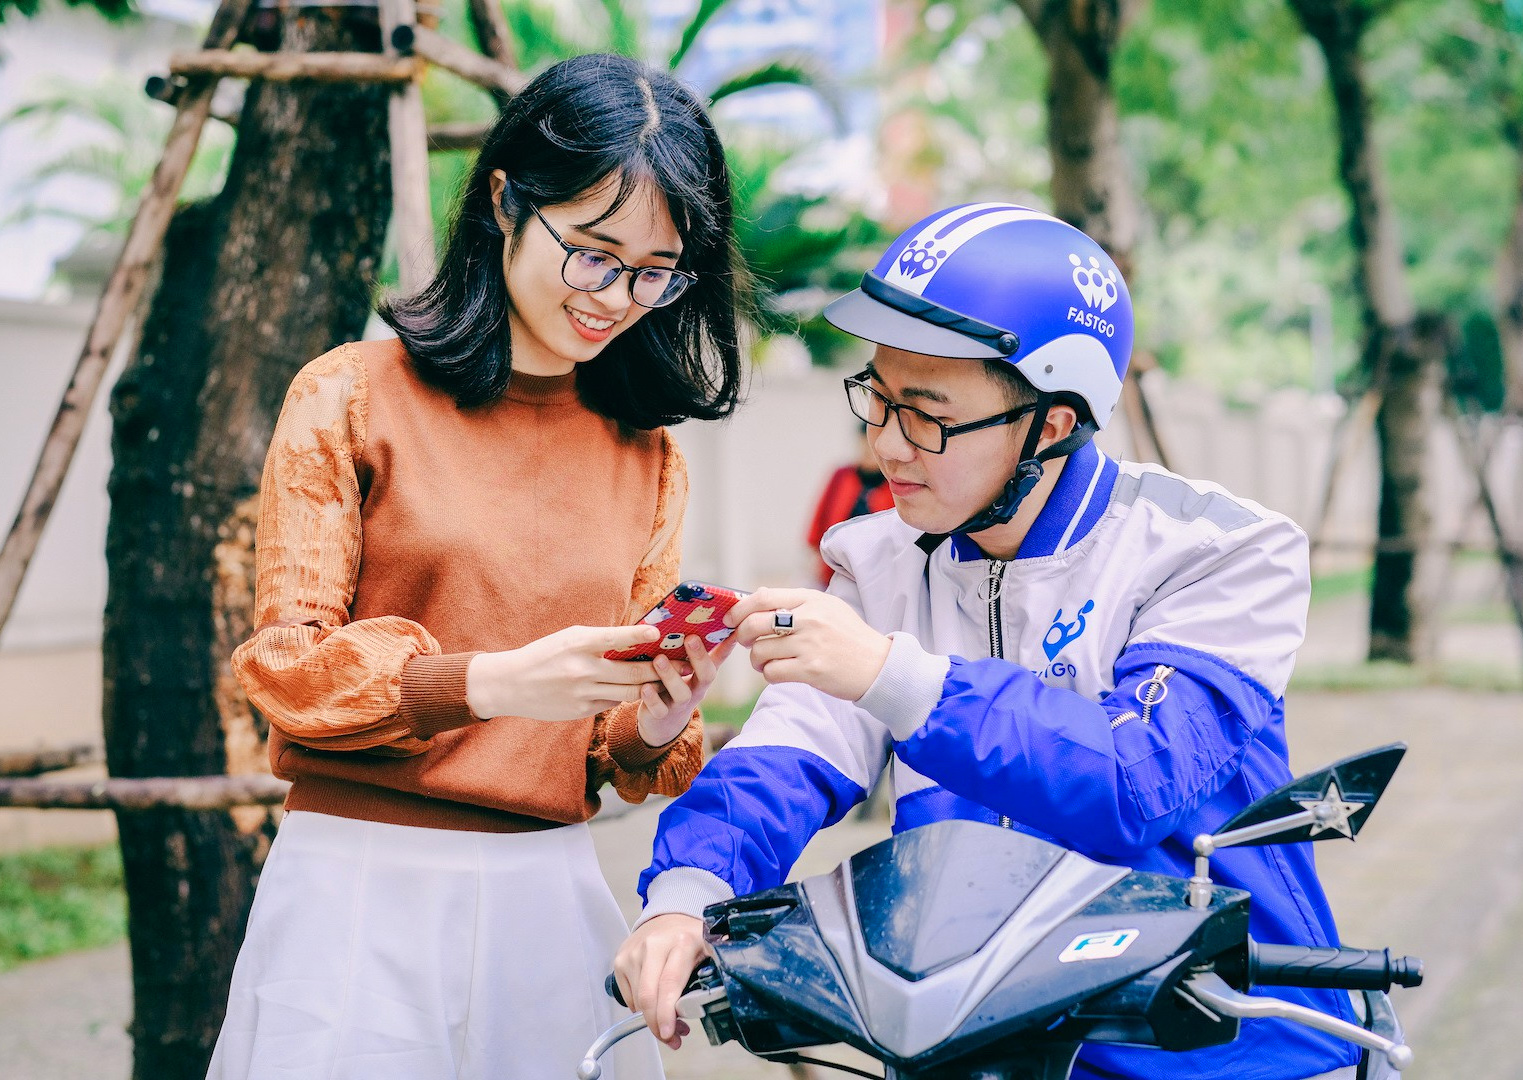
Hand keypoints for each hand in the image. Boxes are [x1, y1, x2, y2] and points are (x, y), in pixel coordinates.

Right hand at [465, 624, 667, 721]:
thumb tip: (635, 640)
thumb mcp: (569, 638)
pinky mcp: (581, 711)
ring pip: (627, 693)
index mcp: (577, 644)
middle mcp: (581, 670)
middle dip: (661, 669)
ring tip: (673, 680)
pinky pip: (612, 703)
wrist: (511, 685)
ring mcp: (582, 693)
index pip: (613, 638)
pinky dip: (627, 696)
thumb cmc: (544, 654)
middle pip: (631, 673)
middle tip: (685, 664)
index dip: (638, 635)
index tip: (659, 632)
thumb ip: (599, 640)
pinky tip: (645, 692)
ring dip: (653, 687)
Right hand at [614, 913, 705, 1048]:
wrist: (666, 918)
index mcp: (681, 942)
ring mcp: (633, 952)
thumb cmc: (690, 939)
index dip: (667, 1012)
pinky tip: (655, 1005)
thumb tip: (721, 995)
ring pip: (638, 1000)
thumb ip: (717, 969)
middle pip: (648, 995)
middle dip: (657, 1024)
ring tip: (668, 1022)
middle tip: (671, 1040)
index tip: (669, 1033)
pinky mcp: (620, 960)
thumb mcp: (709, 949)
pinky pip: (628, 997)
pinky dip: (641, 1008)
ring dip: (651, 1019)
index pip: (669, 983)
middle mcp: (653, 945)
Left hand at [638, 633, 738, 746]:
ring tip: (659, 659)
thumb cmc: (677, 687)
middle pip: (706, 676)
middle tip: (690, 638)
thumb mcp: (692, 672)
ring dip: (670, 676)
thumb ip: (702, 653)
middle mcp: (695, 690)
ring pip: (681, 693)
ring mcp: (679, 704)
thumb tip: (716, 626)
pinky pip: (659, 709)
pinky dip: (652, 698)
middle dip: (699, 657)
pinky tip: (645, 686)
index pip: (718, 659)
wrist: (663, 724)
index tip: (730, 629)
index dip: (726, 647)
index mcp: (703, 676)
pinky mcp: (661, 716)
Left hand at [727, 587, 891, 701]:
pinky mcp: (811, 670)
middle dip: (741, 635)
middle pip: (754, 624)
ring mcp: (810, 644)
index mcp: (811, 599)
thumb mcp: (828, 608)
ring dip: (756, 660)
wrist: (878, 665)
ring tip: (765, 661)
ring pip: (760, 651)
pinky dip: (768, 674)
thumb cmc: (849, 636)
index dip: (740, 608)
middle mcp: (809, 619)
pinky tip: (778, 672)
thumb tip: (756, 596)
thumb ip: (795, 602)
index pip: (763, 597)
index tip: (731, 618)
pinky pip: (772, 672)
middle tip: (744, 642)